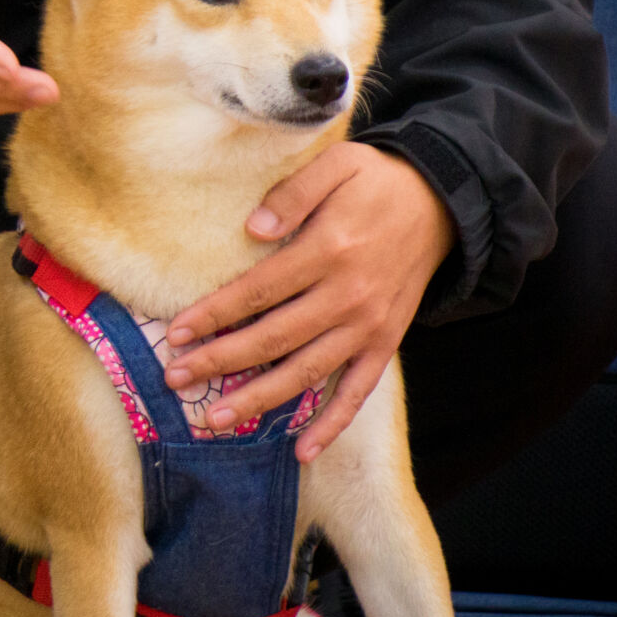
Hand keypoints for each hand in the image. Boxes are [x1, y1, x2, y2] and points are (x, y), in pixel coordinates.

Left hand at [161, 142, 455, 462]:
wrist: (442, 203)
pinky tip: (301, 450)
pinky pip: (358, 392)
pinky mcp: (386, 343)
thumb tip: (253, 229)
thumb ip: (292, 195)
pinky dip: (332, 424)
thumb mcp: (336, 166)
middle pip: (273, 339)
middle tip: (174, 379)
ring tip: (216, 421)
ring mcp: (369, 326)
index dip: (215, 314)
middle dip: (220, 362)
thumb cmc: (375, 181)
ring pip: (307, 373)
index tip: (176, 332)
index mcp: (329, 250)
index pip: (258, 291)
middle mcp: (348, 296)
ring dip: (259, 400)